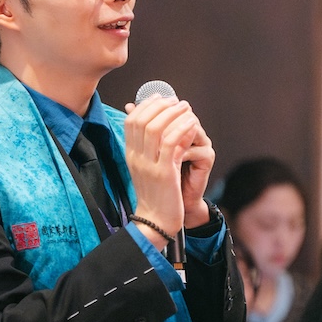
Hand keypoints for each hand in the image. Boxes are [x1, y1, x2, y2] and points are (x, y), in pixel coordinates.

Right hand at [124, 96, 211, 248]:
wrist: (155, 222)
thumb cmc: (156, 194)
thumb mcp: (149, 166)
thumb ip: (151, 145)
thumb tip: (163, 127)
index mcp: (130, 155)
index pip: (131, 121)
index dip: (146, 105)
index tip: (162, 98)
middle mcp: (136, 157)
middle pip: (142, 120)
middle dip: (161, 106)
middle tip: (177, 101)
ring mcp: (148, 165)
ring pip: (155, 128)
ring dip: (173, 114)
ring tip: (187, 108)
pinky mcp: (163, 173)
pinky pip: (171, 144)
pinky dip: (181, 129)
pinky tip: (191, 123)